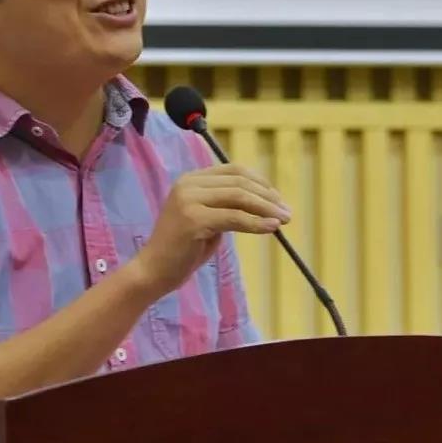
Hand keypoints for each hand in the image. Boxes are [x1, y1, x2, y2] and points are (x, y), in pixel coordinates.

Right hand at [130, 165, 290, 298]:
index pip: (233, 171)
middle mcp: (188, 184)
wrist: (154, 271)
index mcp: (190, 180)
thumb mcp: (207, 220)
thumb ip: (226, 207)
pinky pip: (234, 217)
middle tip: (287, 212)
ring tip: (284, 220)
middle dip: (268, 196)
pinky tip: (271, 228)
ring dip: (266, 208)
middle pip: (239, 182)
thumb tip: (264, 203)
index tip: (278, 199)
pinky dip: (256, 222)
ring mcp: (189, 200)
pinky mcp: (193, 219)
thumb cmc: (182, 250)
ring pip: (239, 197)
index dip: (260, 182)